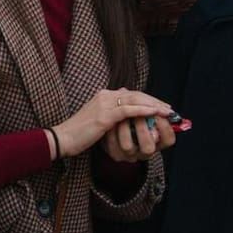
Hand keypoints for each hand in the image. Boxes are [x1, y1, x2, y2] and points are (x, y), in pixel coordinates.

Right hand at [51, 88, 170, 159]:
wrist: (63, 138)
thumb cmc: (80, 133)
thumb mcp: (97, 120)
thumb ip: (111, 114)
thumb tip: (126, 114)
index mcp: (104, 95)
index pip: (131, 94)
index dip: (148, 99)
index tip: (161, 106)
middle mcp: (106, 95)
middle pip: (136, 94)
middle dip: (154, 101)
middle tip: (169, 108)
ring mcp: (105, 103)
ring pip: (134, 100)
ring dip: (153, 105)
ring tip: (167, 111)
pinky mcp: (104, 115)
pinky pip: (128, 110)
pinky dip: (143, 110)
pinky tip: (154, 113)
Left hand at [101, 114, 175, 162]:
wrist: (113, 125)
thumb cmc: (134, 117)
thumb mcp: (146, 113)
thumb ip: (154, 111)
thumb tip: (164, 107)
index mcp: (158, 142)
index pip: (168, 139)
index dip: (165, 126)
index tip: (158, 111)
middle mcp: (145, 152)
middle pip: (149, 148)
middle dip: (142, 128)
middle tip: (138, 113)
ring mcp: (130, 155)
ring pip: (128, 146)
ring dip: (124, 127)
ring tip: (122, 115)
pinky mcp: (116, 154)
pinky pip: (113, 145)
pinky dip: (113, 131)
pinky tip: (112, 121)